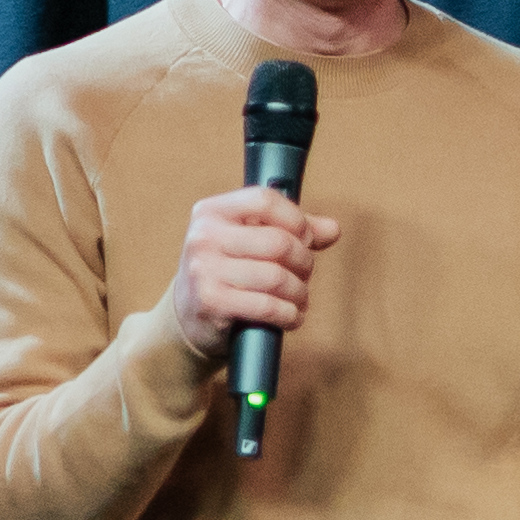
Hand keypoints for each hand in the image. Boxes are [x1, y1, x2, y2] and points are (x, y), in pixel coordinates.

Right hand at [166, 183, 340, 364]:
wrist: (186, 318)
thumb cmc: (226, 274)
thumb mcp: (249, 243)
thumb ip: (291, 231)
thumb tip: (333, 229)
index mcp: (212, 211)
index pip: (265, 200)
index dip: (296, 220)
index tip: (306, 239)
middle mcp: (204, 236)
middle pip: (278, 242)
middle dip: (303, 262)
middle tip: (304, 275)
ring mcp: (205, 269)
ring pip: (277, 277)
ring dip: (299, 292)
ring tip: (300, 299)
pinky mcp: (212, 302)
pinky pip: (268, 306)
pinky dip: (290, 314)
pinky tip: (292, 317)